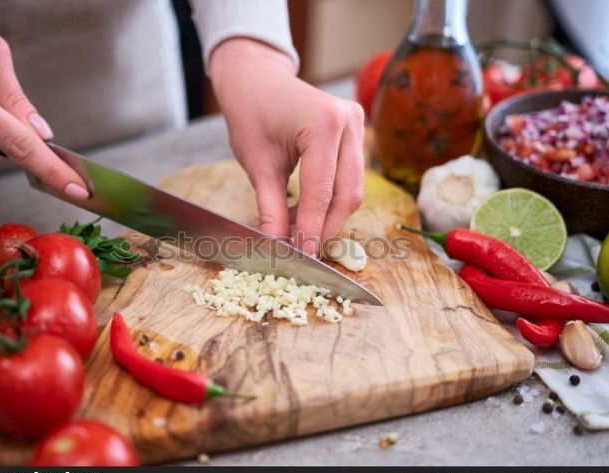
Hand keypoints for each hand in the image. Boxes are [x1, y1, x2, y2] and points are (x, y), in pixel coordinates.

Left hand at [209, 38, 364, 255]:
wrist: (256, 81)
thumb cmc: (251, 114)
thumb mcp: (258, 165)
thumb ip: (272, 208)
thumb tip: (278, 246)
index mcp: (324, 123)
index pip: (322, 192)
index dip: (311, 229)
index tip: (301, 256)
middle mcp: (349, 122)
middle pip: (347, 194)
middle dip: (324, 227)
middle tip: (300, 250)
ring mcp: (357, 126)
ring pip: (352, 189)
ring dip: (327, 216)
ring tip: (296, 230)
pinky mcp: (356, 133)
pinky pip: (349, 177)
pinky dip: (329, 200)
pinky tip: (305, 211)